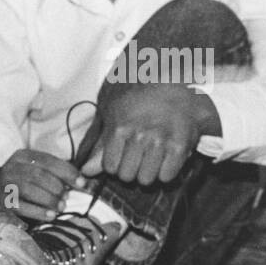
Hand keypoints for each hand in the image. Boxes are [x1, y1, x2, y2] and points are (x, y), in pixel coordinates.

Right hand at [0, 149, 86, 221]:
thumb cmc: (24, 183)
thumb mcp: (37, 171)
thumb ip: (58, 174)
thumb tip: (85, 183)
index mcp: (22, 156)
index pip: (48, 161)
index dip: (67, 172)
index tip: (82, 184)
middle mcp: (11, 168)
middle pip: (38, 175)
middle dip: (57, 188)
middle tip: (67, 199)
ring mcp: (4, 186)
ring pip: (30, 190)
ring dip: (50, 199)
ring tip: (60, 207)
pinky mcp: (2, 203)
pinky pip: (21, 207)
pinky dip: (39, 212)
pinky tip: (50, 216)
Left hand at [77, 79, 219, 186]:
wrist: (173, 85)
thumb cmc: (138, 100)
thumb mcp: (113, 116)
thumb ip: (101, 147)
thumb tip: (86, 172)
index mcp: (120, 129)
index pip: (110, 168)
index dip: (115, 165)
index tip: (123, 155)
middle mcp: (140, 136)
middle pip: (127, 176)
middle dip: (131, 169)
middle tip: (139, 155)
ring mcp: (161, 142)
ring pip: (146, 179)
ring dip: (148, 172)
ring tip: (153, 156)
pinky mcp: (180, 147)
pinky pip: (166, 177)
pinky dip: (166, 172)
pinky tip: (166, 158)